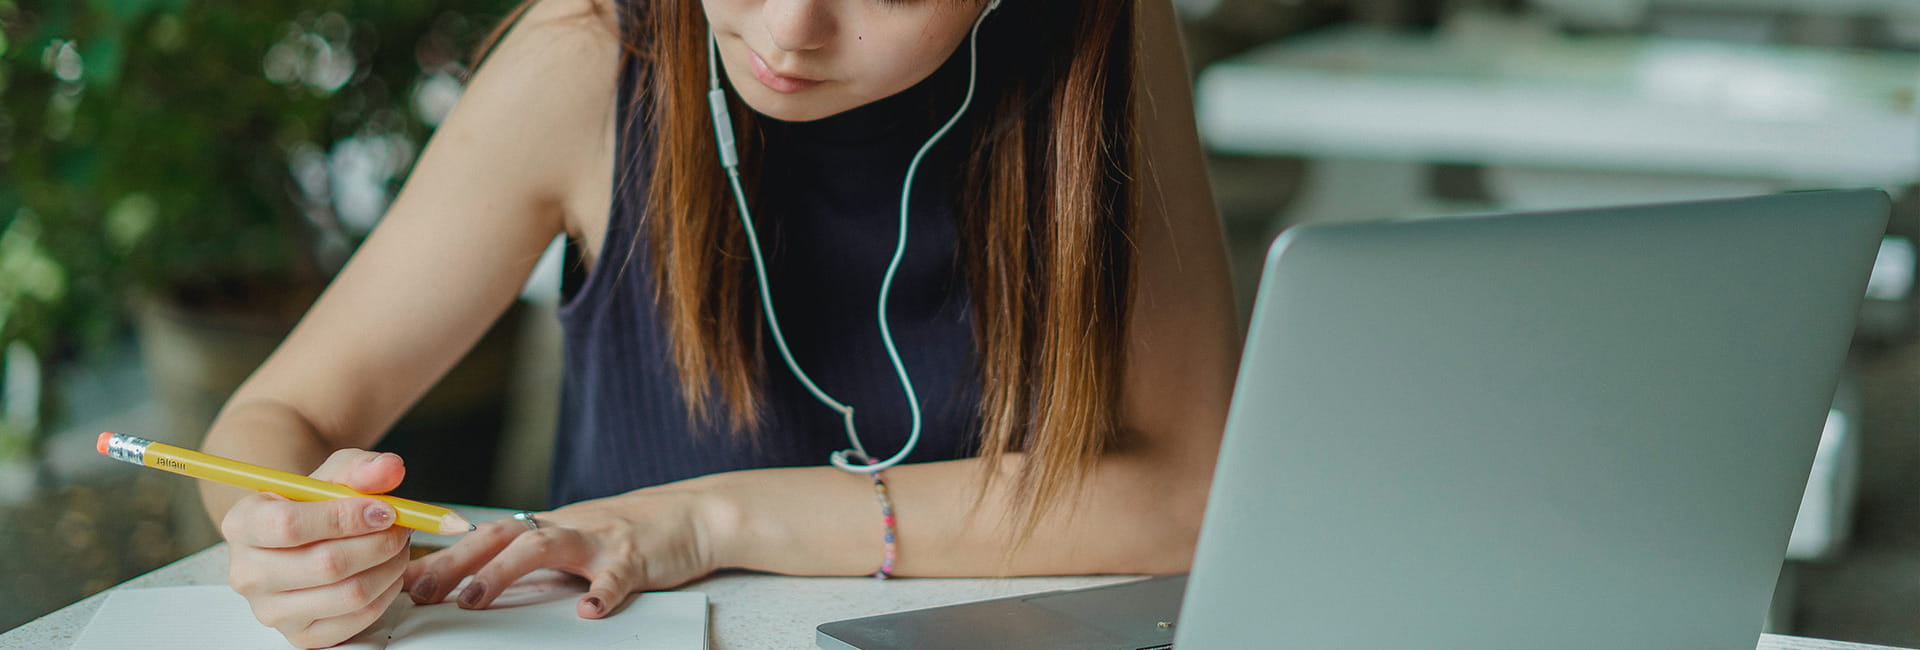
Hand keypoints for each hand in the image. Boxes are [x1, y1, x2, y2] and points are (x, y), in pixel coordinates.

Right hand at [222, 449, 411, 648]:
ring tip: (398, 546)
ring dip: (389, 567)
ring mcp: (271, 610)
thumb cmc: (314, 505)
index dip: (346, 517)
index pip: (290, 525)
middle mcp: (247, 573)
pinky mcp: (300, 636)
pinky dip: (386, 593)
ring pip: (349, 594)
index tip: (384, 509)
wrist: (301, 538)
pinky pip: (357, 619)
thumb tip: (390, 468)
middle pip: (326, 564)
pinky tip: (388, 571)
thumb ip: (361, 468)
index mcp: (242, 525)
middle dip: (379, 543)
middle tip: (402, 527)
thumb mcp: (333, 475)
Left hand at [402, 486, 721, 617]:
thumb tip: (484, 578)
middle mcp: (569, 527)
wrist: (697, 514)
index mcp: (551, 526)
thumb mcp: (580, 539)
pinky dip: (602, 594)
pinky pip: (616, 577)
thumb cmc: (635, 533)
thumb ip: (539, 555)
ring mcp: (601, 540)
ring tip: (476, 599)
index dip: (446, 555)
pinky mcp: (637, 557)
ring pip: (545, 547)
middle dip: (457, 563)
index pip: (487, 535)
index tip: (407, 580)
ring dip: (504, 571)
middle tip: (422, 592)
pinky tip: (589, 612)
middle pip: (502, 536)